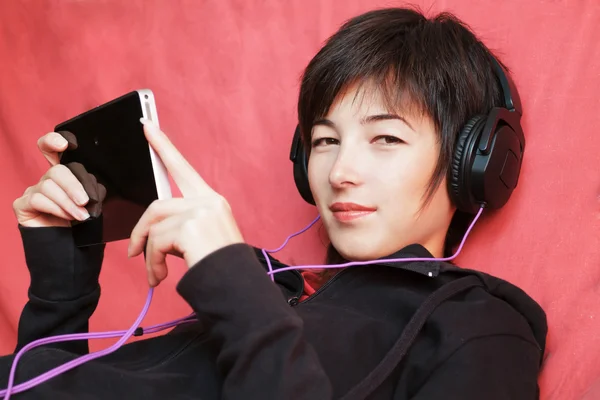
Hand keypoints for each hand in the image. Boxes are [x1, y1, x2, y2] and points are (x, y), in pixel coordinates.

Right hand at [12, 132, 90, 227]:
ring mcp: (32, 191)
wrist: (68, 248)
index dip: (54, 141)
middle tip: (84, 201)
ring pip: (49, 185)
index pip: (52, 149)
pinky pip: (38, 199)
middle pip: (56, 171)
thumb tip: (95, 185)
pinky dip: (56, 208)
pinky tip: (66, 217)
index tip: (66, 144)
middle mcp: (47, 179)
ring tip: (81, 216)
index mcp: (65, 175)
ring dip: (68, 202)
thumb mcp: (91, 204)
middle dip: (73, 185)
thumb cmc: (80, 223)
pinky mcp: (22, 204)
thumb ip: (92, 190)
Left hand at [127, 119, 243, 286]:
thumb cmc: (222, 266)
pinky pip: (156, 241)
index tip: (147, 126)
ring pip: (154, 225)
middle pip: (157, 204)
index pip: (183, 168)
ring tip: (154, 274)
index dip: (163, 146)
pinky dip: (153, 262)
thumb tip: (150, 233)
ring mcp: (200, 211)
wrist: (238, 285)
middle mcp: (208, 200)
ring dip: (149, 253)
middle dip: (140, 231)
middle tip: (132, 252)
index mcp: (212, 200)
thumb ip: (180, 226)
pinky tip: (160, 276)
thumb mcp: (202, 239)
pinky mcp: (190, 226)